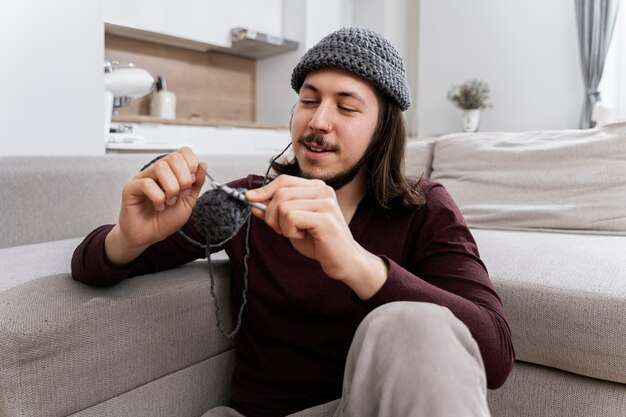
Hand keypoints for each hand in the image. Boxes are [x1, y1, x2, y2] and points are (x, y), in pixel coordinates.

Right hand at [105, 147, 205, 265]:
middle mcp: (157, 172)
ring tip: (169, 202)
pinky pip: (147, 184)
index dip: (192, 165)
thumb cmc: (165, 220)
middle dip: (184, 179)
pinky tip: (159, 206)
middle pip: (174, 158)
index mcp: (172, 172)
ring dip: (171, 189)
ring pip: (161, 167)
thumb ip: (196, 184)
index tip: (192, 183)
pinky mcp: (131, 188)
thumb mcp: (189, 202)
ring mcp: (143, 178)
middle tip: (181, 195)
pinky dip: (158, 197)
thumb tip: (203, 165)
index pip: (183, 152)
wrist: (149, 237)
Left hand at [246, 175, 387, 297]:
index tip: (250, 199)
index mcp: (316, 188)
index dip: (264, 189)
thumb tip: (252, 200)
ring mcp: (326, 202)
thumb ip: (275, 211)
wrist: (343, 261)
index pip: (284, 181)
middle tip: (280, 229)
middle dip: (271, 214)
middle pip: (281, 193)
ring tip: (295, 233)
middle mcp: (323, 190)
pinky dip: (290, 231)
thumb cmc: (319, 242)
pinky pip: (292, 218)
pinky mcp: (325, 217)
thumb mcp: (291, 224)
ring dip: (282, 225)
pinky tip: (303, 235)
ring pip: (284, 206)